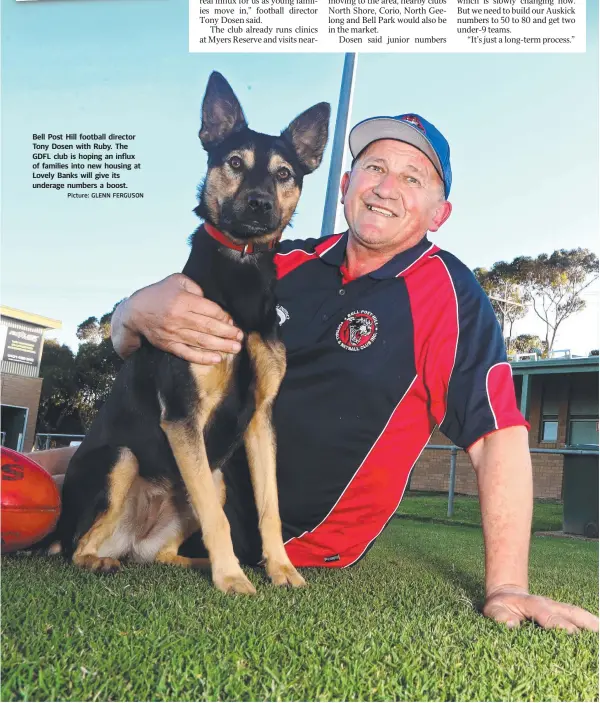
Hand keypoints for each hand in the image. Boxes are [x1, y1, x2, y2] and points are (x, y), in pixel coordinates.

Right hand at [112, 273, 242, 364]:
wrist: (134, 313)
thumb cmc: (158, 294)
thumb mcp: (176, 281)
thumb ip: (195, 288)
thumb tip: (210, 302)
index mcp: (182, 301)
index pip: (209, 310)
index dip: (224, 317)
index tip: (233, 321)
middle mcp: (178, 318)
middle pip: (208, 327)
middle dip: (227, 333)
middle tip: (240, 337)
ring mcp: (173, 333)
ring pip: (201, 341)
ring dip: (220, 345)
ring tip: (235, 348)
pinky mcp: (169, 345)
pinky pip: (188, 353)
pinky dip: (202, 358)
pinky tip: (216, 359)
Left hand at [483, 586, 598, 632]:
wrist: (506, 594)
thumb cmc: (500, 606)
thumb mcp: (493, 610)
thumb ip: (500, 617)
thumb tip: (512, 625)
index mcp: (531, 604)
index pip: (546, 615)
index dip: (557, 624)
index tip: (570, 632)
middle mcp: (547, 604)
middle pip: (567, 611)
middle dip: (580, 622)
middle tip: (594, 632)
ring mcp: (556, 607)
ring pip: (574, 612)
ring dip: (588, 620)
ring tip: (599, 628)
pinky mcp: (560, 612)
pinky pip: (576, 615)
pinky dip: (587, 621)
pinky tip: (596, 628)